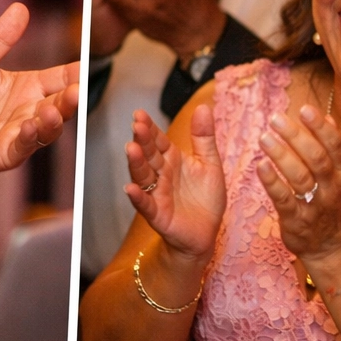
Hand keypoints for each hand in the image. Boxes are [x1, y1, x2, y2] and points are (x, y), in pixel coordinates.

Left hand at [0, 2, 78, 193]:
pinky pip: (22, 146)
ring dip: (54, 120)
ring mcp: (20, 133)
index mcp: (29, 87)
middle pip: (60, 104)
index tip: (85, 66)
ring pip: (47, 128)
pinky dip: (29, 137)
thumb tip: (20, 7)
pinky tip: (29, 126)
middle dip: (71, 99)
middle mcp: (30, 110)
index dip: (76, 73)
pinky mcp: (5, 153)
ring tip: (55, 110)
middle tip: (77, 90)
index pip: (61, 78)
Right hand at [125, 107, 226, 261]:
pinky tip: (130, 189)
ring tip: (131, 149)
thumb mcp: (210, 163)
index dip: (149, 128)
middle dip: (142, 141)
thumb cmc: (206, 199)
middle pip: (149, 155)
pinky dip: (138, 197)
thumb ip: (204, 137)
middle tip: (137, 126)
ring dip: (136, 164)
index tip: (140, 114)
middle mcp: (161, 174)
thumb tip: (202, 106)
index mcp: (173, 160)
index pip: (158, 140)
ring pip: (143, 176)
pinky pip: (146, 205)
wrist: (206, 233)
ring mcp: (157, 194)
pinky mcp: (158, 214)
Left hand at [254, 105, 340, 271]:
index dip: (320, 127)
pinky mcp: (297, 221)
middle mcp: (333, 188)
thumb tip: (327, 118)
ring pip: (300, 178)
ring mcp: (315, 206)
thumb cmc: (333, 203)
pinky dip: (272, 183)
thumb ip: (335, 148)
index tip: (304, 108)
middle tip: (275, 118)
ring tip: (264, 137)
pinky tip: (260, 166)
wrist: (333, 246)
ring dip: (281, 156)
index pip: (336, 146)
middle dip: (296, 136)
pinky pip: (284, 200)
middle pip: (317, 158)